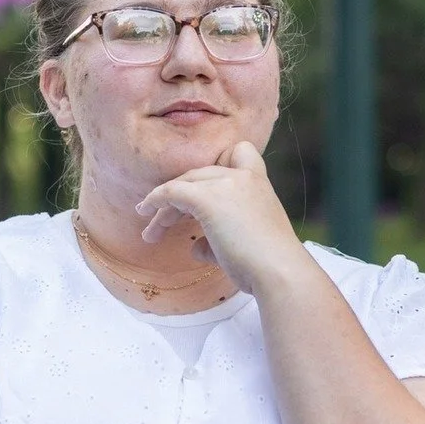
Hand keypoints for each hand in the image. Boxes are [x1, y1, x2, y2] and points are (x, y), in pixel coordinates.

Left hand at [135, 141, 309, 295]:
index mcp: (260, 183)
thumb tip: (195, 248)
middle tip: (164, 222)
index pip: (241, 152)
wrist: (279, 271)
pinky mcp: (208, 198)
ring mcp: (227, 184)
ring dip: (165, 208)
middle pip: (201, 175)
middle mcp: (244, 177)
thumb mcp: (244, 246)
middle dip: (181, 197)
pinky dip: (156, 200)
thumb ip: (217, 242)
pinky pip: (172, 191)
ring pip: (185, 185)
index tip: (204, 186)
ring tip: (150, 232)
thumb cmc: (267, 266)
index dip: (220, 164)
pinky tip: (145, 212)